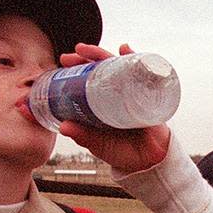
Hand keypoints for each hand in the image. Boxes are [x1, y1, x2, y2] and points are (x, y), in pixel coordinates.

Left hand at [56, 43, 170, 173]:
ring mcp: (133, 92)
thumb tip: (64, 127)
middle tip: (73, 54)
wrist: (149, 162)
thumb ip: (83, 136)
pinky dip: (136, 58)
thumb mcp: (99, 144)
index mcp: (102, 103)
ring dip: (104, 55)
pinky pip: (144, 73)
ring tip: (90, 50)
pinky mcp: (149, 95)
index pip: (88, 80)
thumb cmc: (123, 152)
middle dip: (87, 58)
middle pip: (101, 69)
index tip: (63, 64)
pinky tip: (125, 49)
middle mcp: (117, 94)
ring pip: (118, 67)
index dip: (76, 70)